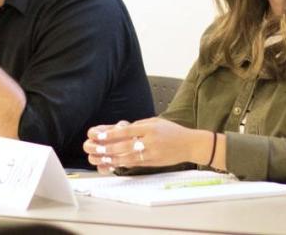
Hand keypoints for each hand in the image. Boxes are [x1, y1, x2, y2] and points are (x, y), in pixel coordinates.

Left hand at [83, 118, 209, 172]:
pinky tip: (112, 163)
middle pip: (125, 146)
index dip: (111, 134)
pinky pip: (135, 163)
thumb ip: (138, 125)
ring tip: (99, 157)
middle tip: (94, 148)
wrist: (190, 144)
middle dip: (107, 148)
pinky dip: (122, 163)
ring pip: (128, 157)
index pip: (127, 131)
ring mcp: (152, 153)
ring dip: (112, 158)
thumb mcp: (155, 122)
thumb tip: (120, 128)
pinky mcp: (154, 162)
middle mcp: (150, 141)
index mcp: (150, 128)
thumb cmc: (172, 131)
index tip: (99, 135)